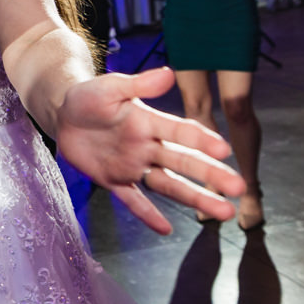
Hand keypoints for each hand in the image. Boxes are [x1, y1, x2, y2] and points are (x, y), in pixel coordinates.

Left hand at [56, 67, 244, 233]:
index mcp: (148, 122)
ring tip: (224, 212)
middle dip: (211, 175)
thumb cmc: (89, 97)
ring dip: (193, 197)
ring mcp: (133, 165)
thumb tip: (169, 74)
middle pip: (183, 162)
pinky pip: (132, 200)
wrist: (64, 114)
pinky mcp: (113, 180)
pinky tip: (165, 229)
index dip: (201, 140)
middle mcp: (148, 146)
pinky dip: (147, 214)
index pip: (181, 132)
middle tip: (239, 188)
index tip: (224, 149)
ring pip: (168, 184)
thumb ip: (138, 84)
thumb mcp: (109, 86)